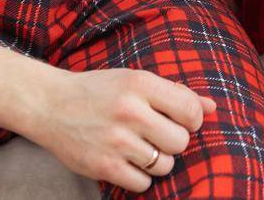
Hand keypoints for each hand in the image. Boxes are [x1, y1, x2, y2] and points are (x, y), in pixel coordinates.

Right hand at [21, 65, 217, 193]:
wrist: (50, 105)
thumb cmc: (100, 91)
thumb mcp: (136, 80)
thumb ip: (176, 94)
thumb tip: (213, 108)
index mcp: (140, 84)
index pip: (191, 111)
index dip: (192, 120)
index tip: (180, 121)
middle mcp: (129, 111)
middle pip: (180, 142)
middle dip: (174, 142)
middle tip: (157, 135)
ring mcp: (116, 141)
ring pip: (164, 165)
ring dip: (157, 161)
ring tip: (140, 148)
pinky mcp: (103, 166)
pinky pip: (143, 184)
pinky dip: (140, 177)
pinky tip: (128, 162)